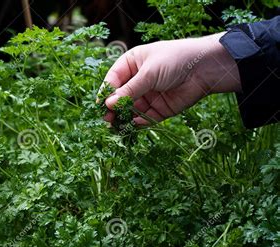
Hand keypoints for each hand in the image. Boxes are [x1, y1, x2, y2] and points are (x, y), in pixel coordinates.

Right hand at [102, 32, 241, 124]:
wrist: (205, 68)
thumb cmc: (174, 60)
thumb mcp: (148, 73)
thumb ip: (129, 90)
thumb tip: (109, 104)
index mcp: (132, 64)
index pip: (113, 80)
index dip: (106, 92)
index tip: (100, 104)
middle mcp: (138, 80)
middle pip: (120, 97)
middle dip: (113, 108)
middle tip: (107, 119)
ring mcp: (149, 95)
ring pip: (131, 110)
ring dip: (124, 118)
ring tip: (117, 125)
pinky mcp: (159, 108)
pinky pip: (145, 118)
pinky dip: (138, 123)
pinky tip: (134, 125)